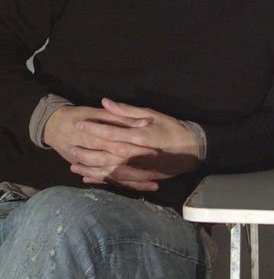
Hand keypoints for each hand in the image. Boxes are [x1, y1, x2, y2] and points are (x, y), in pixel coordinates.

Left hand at [52, 99, 200, 190]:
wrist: (192, 150)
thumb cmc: (172, 128)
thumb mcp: (153, 114)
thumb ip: (127, 111)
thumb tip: (106, 102)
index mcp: (138, 137)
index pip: (110, 133)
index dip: (93, 128)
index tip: (79, 124)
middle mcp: (135, 154)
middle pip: (104, 154)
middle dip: (86, 151)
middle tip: (70, 147)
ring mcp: (137, 168)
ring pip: (107, 170)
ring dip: (89, 169)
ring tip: (74, 166)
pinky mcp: (139, 178)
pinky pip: (116, 181)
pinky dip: (102, 181)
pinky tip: (89, 180)